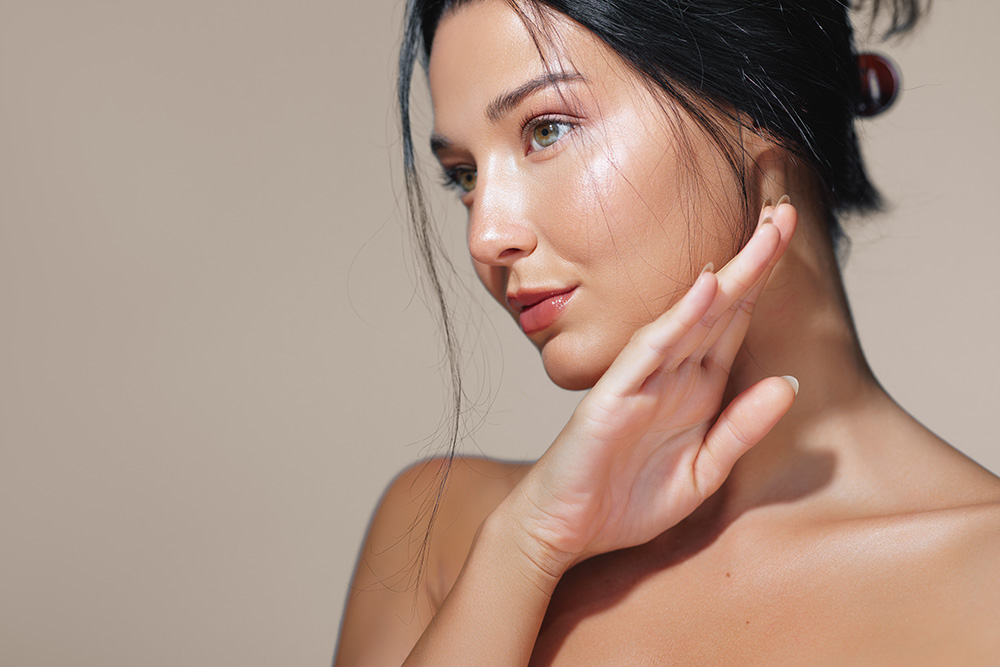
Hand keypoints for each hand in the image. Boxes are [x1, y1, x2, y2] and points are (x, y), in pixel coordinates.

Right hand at [507, 201, 798, 577]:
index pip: (735, 323)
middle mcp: (672, 374)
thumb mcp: (702, 473)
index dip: (763, 282)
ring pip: (692, 318)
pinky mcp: (612, 396)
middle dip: (755, 260)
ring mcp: (641, 381)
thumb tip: (790, 385)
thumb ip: (741, 429)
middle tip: (787, 212)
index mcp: (696, 389)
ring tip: (764, 235)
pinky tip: (705, 288)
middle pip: (721, 308)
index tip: (789, 237)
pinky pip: (650, 351)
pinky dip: (678, 318)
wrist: (563, 530)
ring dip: (729, 276)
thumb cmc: (624, 502)